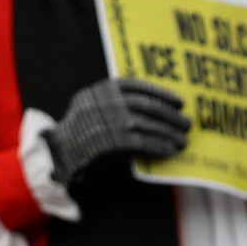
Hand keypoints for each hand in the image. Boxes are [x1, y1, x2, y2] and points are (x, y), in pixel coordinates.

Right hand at [47, 77, 188, 188]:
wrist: (60, 160)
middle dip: (169, 115)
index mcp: (98, 91)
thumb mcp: (99, 114)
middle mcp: (99, 103)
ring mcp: (100, 122)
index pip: (133, 85)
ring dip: (167, 133)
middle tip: (187, 124)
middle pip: (142, 105)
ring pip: (143, 124)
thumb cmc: (86, 139)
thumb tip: (160, 110)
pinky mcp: (103, 143)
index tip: (179, 102)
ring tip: (183, 141)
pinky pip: (138, 143)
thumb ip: (120, 107)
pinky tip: (170, 151)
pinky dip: (157, 146)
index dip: (159, 92)